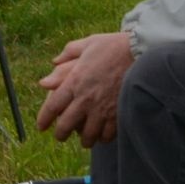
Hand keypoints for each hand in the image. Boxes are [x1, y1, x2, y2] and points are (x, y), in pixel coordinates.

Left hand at [36, 30, 134, 146]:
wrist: (142, 52)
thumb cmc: (114, 46)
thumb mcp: (88, 43)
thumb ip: (69, 52)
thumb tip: (54, 62)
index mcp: (74, 81)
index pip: (52, 107)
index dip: (43, 119)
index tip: (41, 126)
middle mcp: (85, 99)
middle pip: (65, 126)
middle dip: (60, 134)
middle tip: (61, 136)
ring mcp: (102, 109)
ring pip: (87, 135)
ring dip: (84, 140)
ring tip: (85, 140)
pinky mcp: (118, 115)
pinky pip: (107, 135)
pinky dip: (103, 138)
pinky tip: (103, 136)